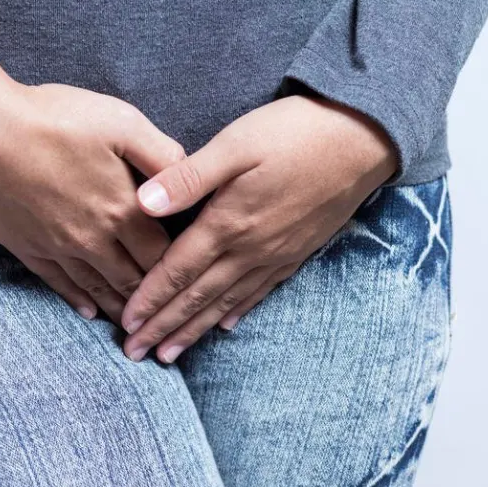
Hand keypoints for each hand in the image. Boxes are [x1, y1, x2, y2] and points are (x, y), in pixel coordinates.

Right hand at [0, 81, 185, 322]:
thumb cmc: (55, 118)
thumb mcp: (121, 122)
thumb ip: (160, 153)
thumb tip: (189, 174)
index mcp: (123, 210)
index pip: (163, 254)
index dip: (179, 269)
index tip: (190, 279)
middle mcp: (94, 239)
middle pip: (133, 280)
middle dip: (154, 299)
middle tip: (170, 315)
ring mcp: (58, 247)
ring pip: (98, 289)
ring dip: (120, 308)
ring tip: (137, 324)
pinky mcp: (28, 247)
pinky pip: (59, 283)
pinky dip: (78, 300)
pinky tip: (89, 311)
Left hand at [119, 95, 398, 361]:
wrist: (361, 138)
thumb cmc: (294, 132)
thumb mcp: (235, 144)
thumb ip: (188, 177)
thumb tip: (142, 204)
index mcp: (228, 224)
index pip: (178, 272)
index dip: (149, 300)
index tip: (126, 325)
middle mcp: (250, 249)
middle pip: (197, 297)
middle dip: (164, 327)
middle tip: (135, 354)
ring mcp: (275, 254)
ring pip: (226, 302)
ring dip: (195, 329)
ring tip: (170, 354)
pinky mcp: (297, 251)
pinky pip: (259, 292)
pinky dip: (237, 312)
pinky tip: (226, 325)